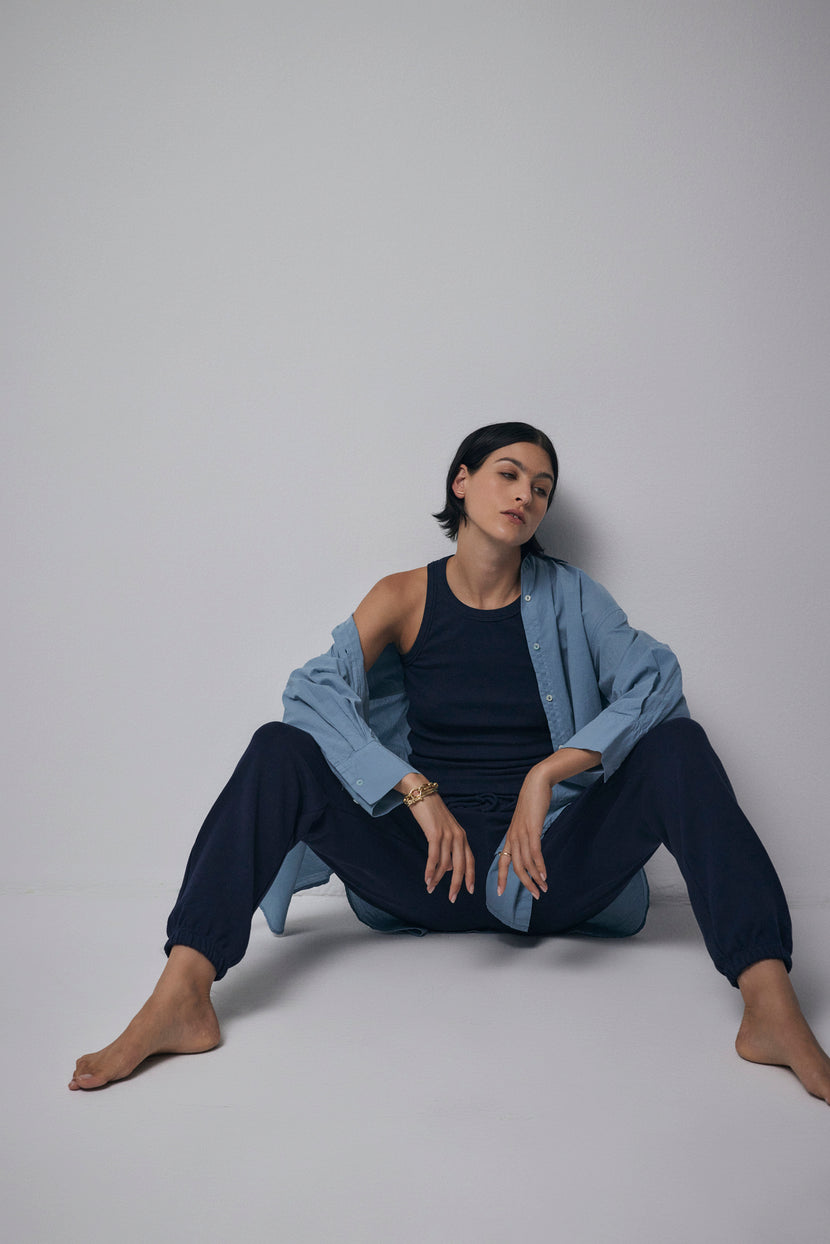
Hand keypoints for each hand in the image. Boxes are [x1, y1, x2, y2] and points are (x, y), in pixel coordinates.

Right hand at [407, 794, 474, 901]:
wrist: (421, 793)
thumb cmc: (431, 813)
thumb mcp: (443, 830)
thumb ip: (448, 847)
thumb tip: (448, 868)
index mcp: (462, 836)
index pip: (470, 860)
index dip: (471, 876)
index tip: (470, 890)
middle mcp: (458, 836)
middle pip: (461, 866)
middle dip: (456, 884)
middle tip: (452, 898)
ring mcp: (448, 835)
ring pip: (445, 864)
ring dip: (437, 879)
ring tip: (430, 888)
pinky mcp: (435, 834)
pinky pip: (434, 857)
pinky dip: (430, 870)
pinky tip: (427, 879)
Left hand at [497, 764, 551, 899]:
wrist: (535, 785)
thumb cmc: (532, 804)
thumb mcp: (525, 823)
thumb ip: (525, 836)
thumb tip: (529, 849)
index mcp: (510, 837)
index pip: (503, 862)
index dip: (501, 878)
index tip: (499, 893)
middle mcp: (513, 837)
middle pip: (515, 867)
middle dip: (525, 884)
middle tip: (536, 896)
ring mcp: (522, 833)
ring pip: (525, 862)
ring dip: (535, 878)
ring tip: (543, 888)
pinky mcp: (532, 829)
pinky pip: (534, 852)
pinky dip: (539, 865)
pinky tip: (545, 875)